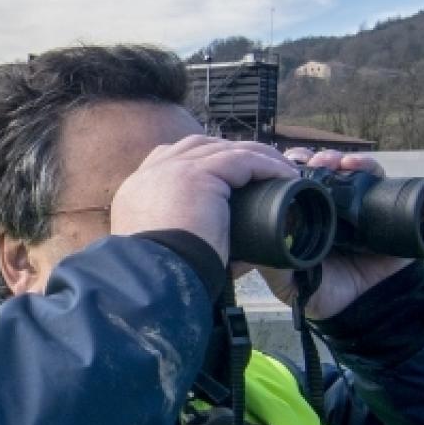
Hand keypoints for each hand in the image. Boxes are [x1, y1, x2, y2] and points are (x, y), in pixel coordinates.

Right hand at [110, 135, 298, 263]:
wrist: (154, 278)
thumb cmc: (165, 275)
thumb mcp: (172, 250)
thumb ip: (193, 239)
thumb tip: (236, 253)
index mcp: (138, 189)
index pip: (171, 160)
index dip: (203, 160)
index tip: (230, 174)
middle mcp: (151, 173)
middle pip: (197, 146)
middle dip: (230, 151)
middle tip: (261, 165)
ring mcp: (171, 169)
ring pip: (221, 148)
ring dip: (255, 155)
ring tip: (281, 168)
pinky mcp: (196, 174)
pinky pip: (240, 159)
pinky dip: (266, 165)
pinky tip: (285, 174)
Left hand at [257, 149, 411, 318]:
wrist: (368, 307)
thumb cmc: (324, 292)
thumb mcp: (289, 281)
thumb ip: (270, 264)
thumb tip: (249, 245)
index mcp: (303, 217)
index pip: (291, 184)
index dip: (285, 170)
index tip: (281, 167)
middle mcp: (328, 206)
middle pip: (317, 170)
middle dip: (310, 159)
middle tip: (306, 162)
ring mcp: (355, 204)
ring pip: (343, 168)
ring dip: (334, 158)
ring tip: (330, 162)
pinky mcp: (383, 206)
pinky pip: (377, 178)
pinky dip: (366, 166)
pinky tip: (354, 165)